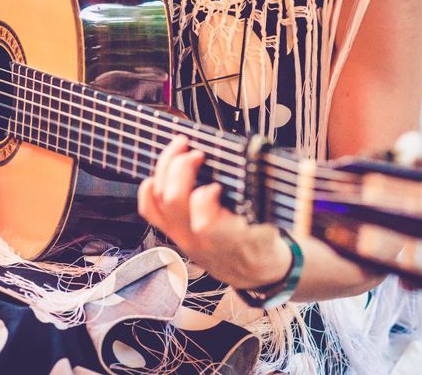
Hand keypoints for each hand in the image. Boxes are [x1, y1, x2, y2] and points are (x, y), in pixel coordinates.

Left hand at [138, 135, 291, 289]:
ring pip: (159, 200)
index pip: (205, 222)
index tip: (218, 184)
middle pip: (174, 200)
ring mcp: (182, 236)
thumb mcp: (272, 226)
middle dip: (181, 168)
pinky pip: (150, 211)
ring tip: (180, 149)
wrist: (252, 272)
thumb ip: (261, 201)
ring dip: (166, 169)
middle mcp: (199, 240)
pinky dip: (149, 190)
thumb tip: (254, 164)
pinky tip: (157, 174)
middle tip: (197, 153)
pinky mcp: (173, 233)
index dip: (205, 197)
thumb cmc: (263, 245)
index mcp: (229, 239)